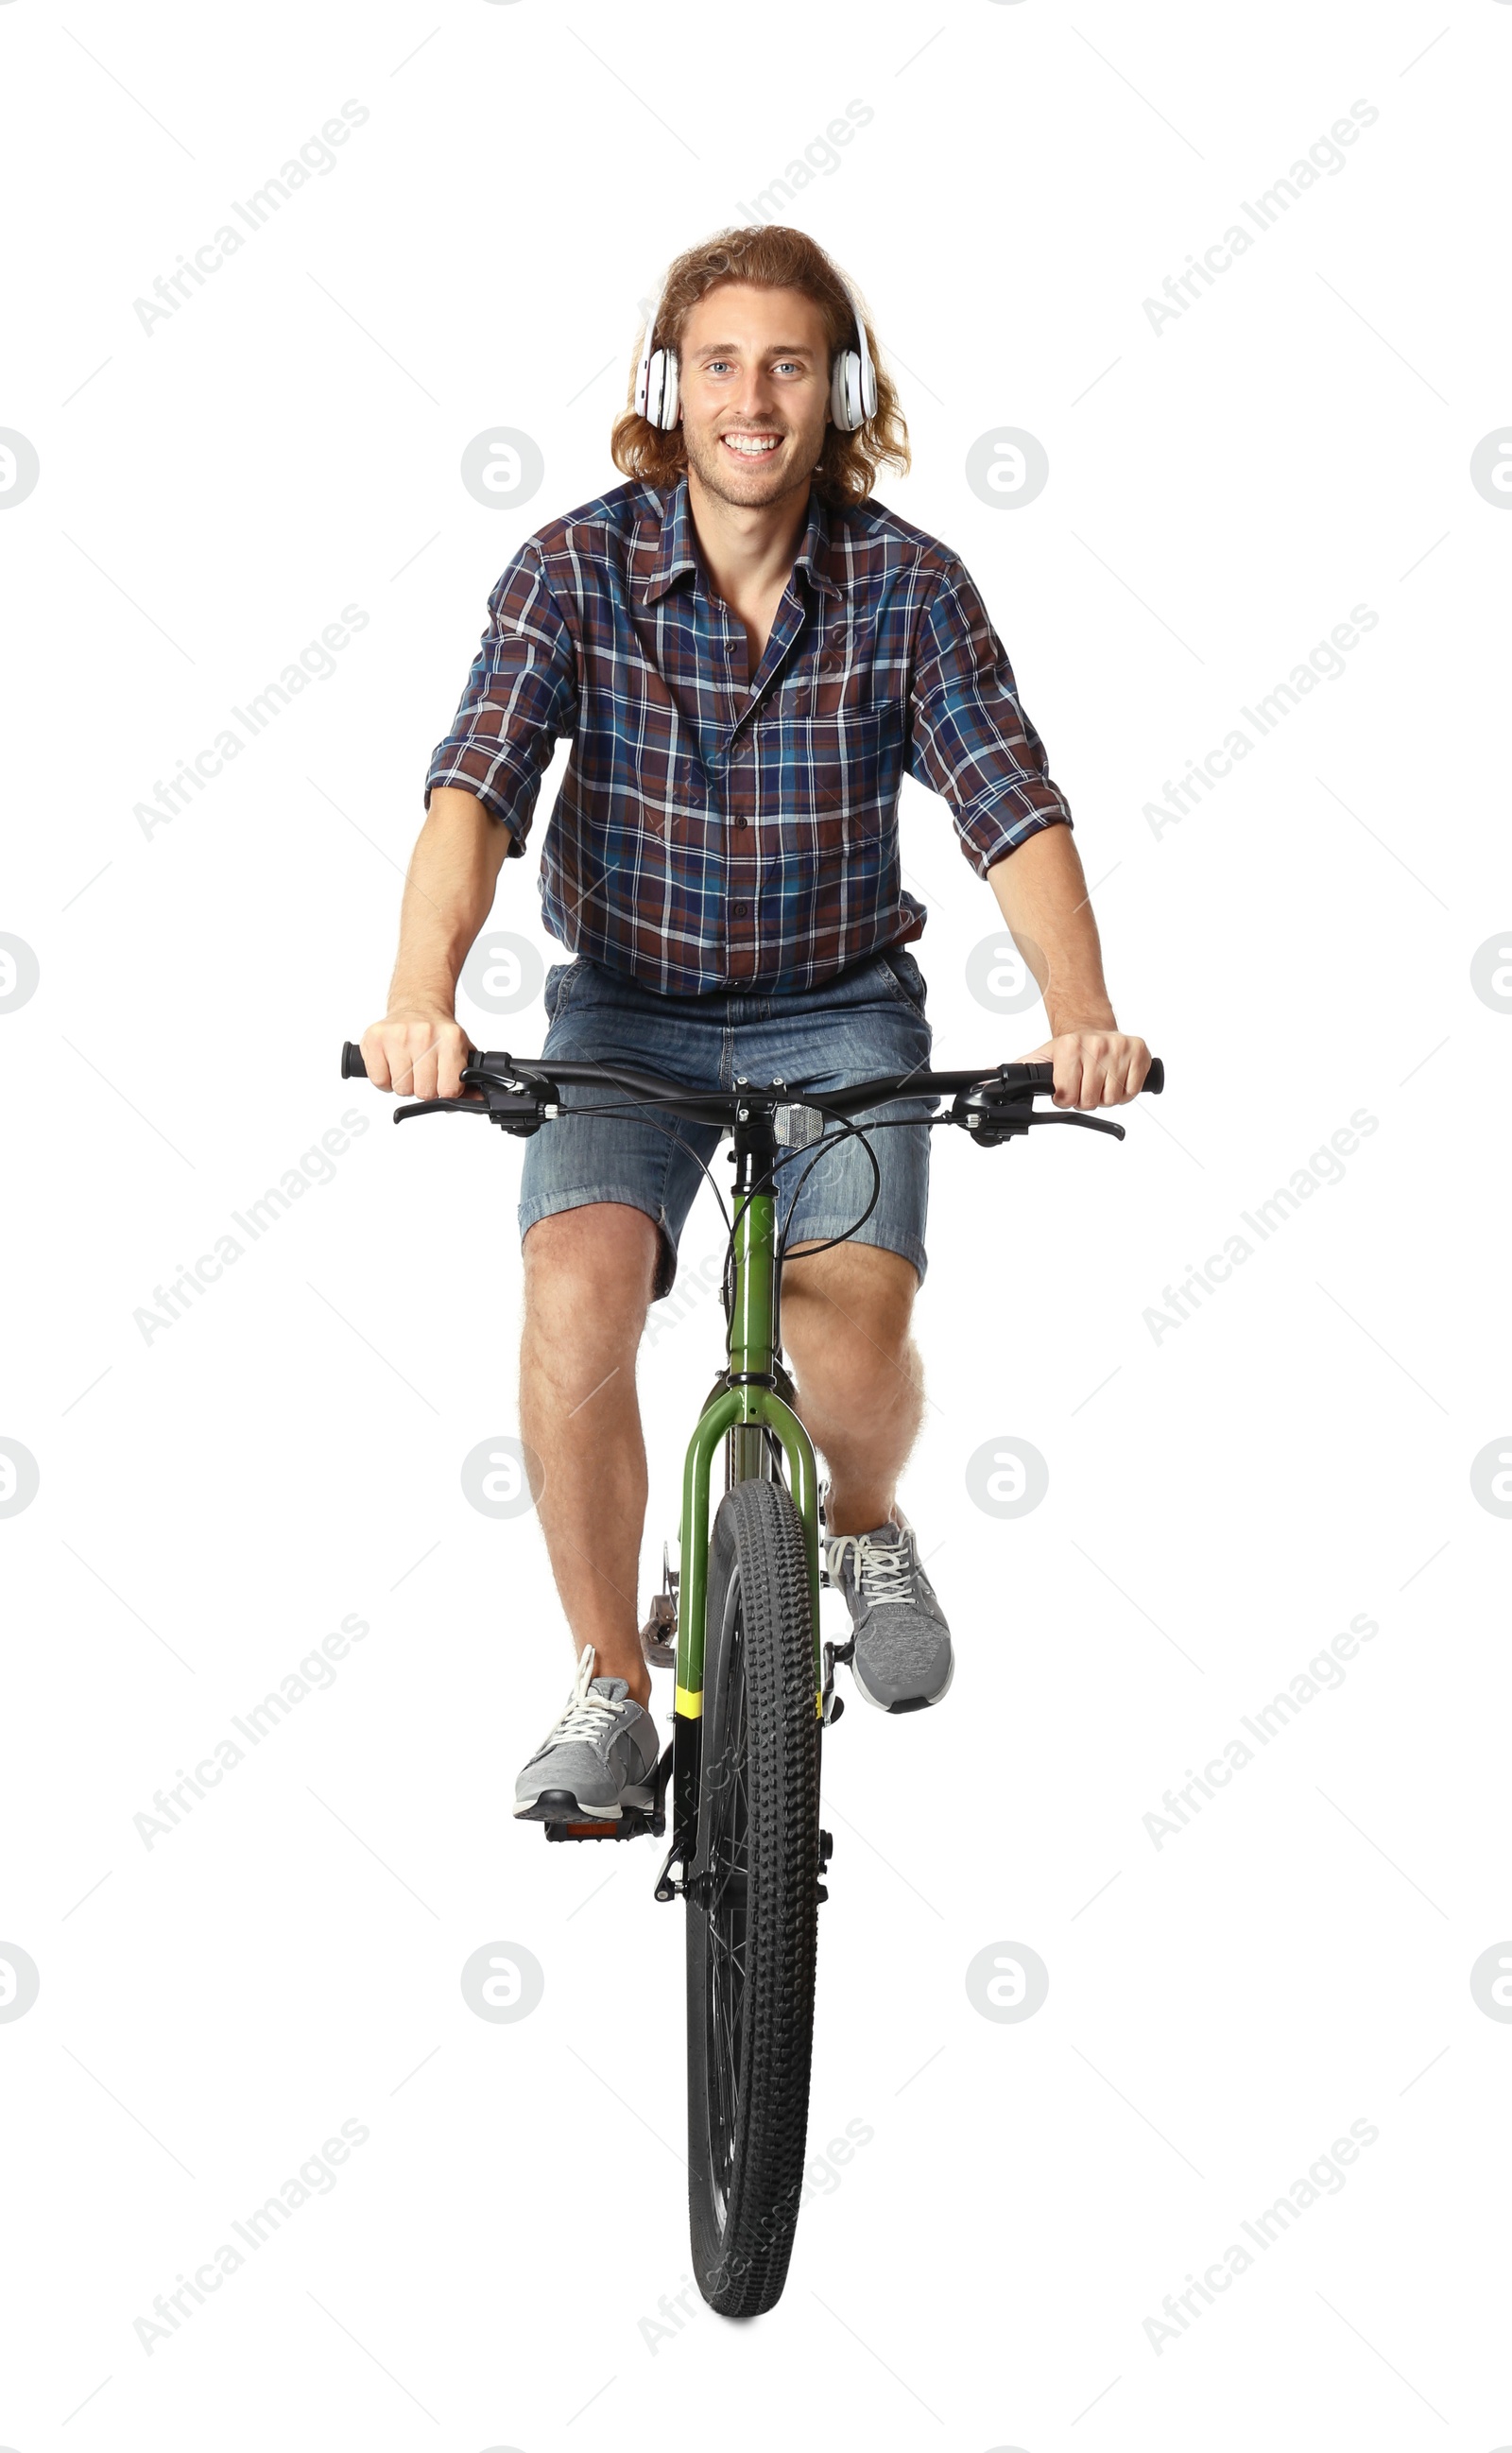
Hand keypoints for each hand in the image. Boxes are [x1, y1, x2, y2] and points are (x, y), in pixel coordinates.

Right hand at [360, 1008, 472, 1101]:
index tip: (442, 1083)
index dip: (444, 1092)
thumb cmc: (438, 1034)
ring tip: (408, 1067)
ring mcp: (398, 1035)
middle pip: (423, 1091)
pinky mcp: (375, 1038)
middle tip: (423, 1073)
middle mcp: (425, 1034)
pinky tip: (392, 1065)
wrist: (418, 1006)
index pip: (449, 1089)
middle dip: (423, 1088)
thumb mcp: (461, 1051)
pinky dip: (385, 1080)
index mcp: (451, 1038)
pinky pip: (379, 1081)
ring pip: (400, 1088)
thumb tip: (477, 1101)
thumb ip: (470, 1080)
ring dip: (404, 1084)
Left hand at [1026, 1026, 1151, 1108]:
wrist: (1091, 1027)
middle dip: (1085, 1099)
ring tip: (1099, 1081)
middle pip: (1090, 1101)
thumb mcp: (1041, 1058)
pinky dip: (1124, 1092)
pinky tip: (1116, 1079)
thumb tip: (992, 1075)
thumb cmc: (1068, 1048)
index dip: (1065, 1099)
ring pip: (1112, 1099)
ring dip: (1105, 1097)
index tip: (1066, 1089)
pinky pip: (1132, 1091)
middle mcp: (1096, 1045)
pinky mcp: (1139, 1052)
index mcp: (1070, 1047)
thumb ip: (1019, 1070)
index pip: (1067, 1097)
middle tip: (1084, 1085)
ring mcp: (1119, 1048)